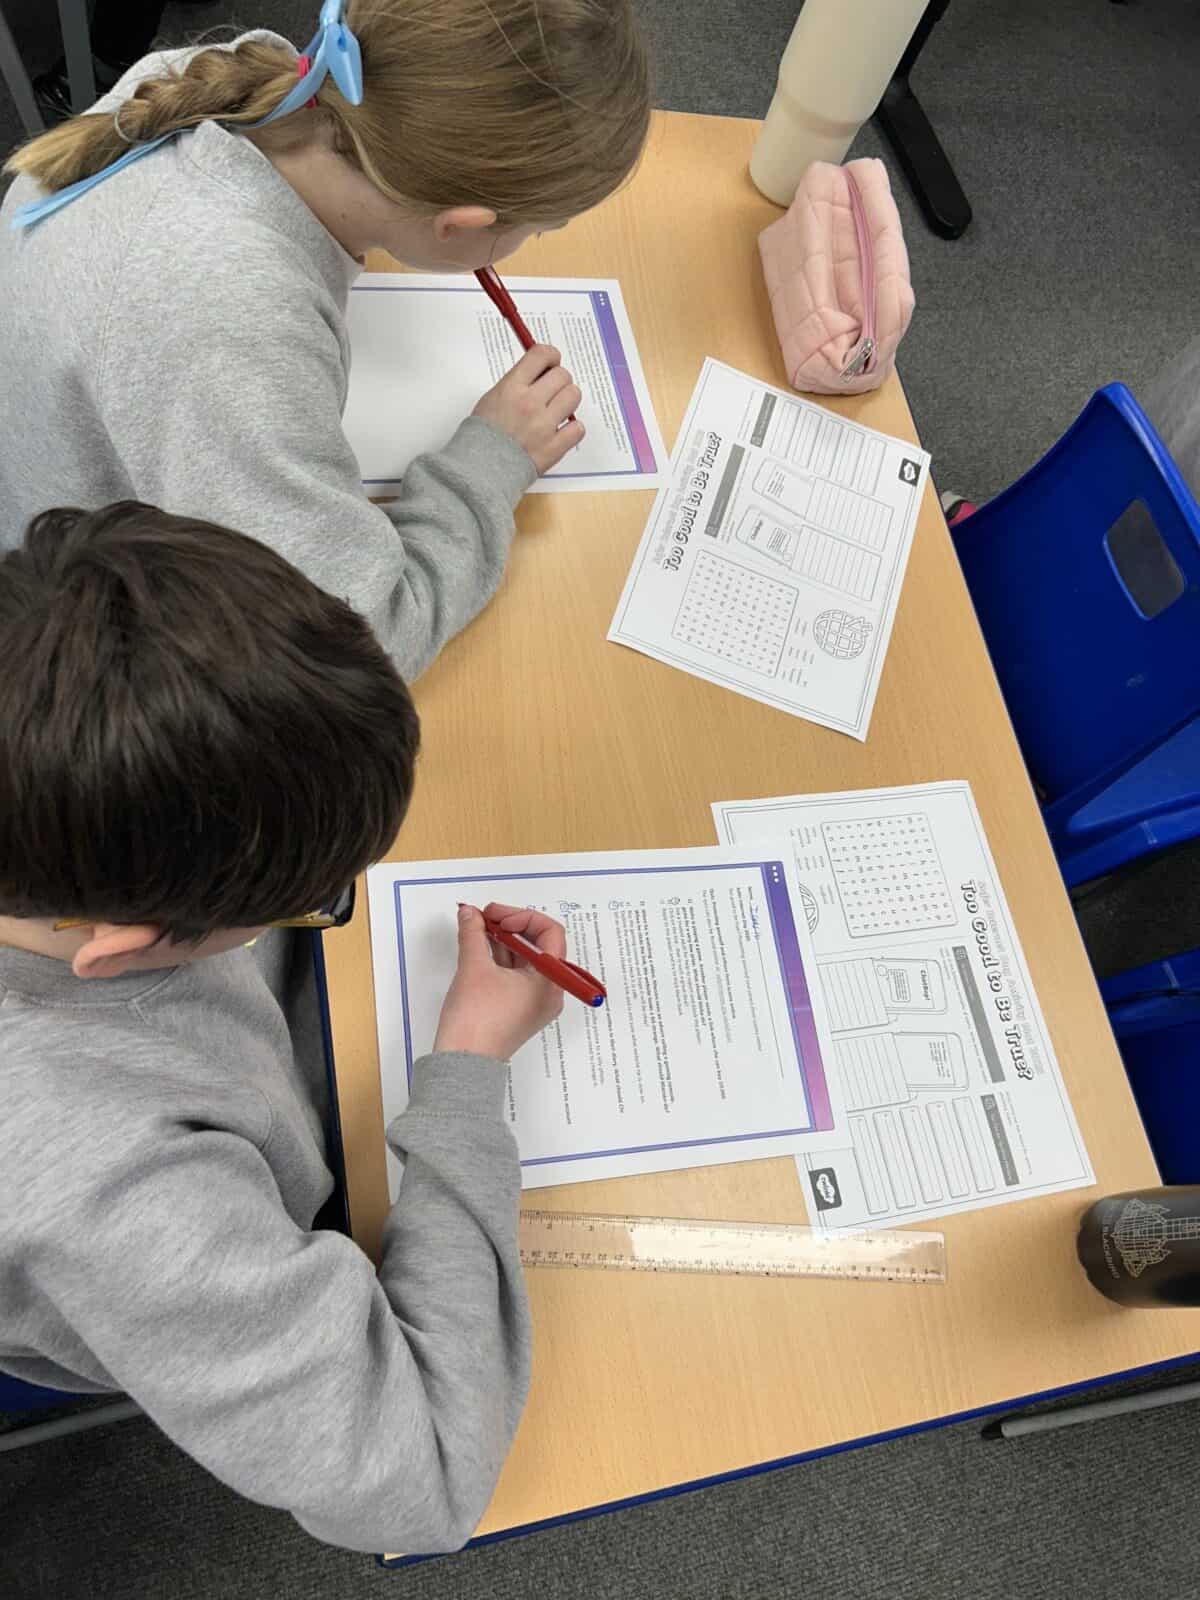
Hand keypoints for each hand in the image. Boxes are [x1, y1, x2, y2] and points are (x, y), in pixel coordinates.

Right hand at [432, 903, 566, 1061]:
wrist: (463, 1062)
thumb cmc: (476, 1022)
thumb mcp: (474, 967)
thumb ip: (473, 933)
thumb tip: (470, 914)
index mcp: (551, 981)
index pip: (550, 933)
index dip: (522, 917)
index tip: (496, 916)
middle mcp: (549, 992)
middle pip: (539, 945)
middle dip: (510, 926)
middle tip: (484, 917)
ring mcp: (534, 1002)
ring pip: (524, 959)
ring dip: (502, 940)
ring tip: (477, 928)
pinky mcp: (518, 1009)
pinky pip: (515, 974)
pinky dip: (499, 957)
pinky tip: (479, 947)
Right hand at [472, 345, 584, 473]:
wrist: (479, 470)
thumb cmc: (482, 436)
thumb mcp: (492, 398)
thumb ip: (517, 383)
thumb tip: (540, 372)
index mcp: (512, 387)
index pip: (542, 355)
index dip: (551, 356)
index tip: (551, 363)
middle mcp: (530, 403)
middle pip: (563, 375)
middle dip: (559, 381)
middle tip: (552, 392)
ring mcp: (544, 426)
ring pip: (574, 396)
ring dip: (567, 401)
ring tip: (556, 411)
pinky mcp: (554, 447)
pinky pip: (578, 428)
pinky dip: (572, 429)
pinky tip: (560, 432)